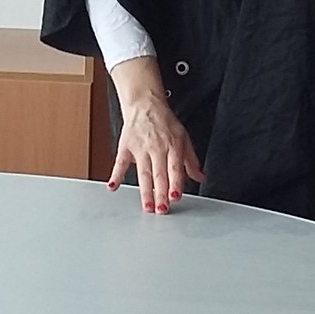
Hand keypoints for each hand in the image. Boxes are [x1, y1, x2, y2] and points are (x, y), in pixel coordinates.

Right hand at [107, 57, 205, 212]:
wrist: (145, 104)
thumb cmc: (165, 122)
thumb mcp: (183, 137)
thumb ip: (191, 160)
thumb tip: (201, 177)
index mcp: (173, 146)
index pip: (175, 168)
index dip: (175, 183)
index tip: (175, 197)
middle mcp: (157, 148)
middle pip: (159, 174)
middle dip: (161, 193)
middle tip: (162, 209)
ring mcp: (140, 148)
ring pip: (143, 172)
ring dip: (145, 191)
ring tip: (147, 207)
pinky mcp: (126, 147)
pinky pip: (120, 162)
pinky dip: (116, 175)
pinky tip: (113, 187)